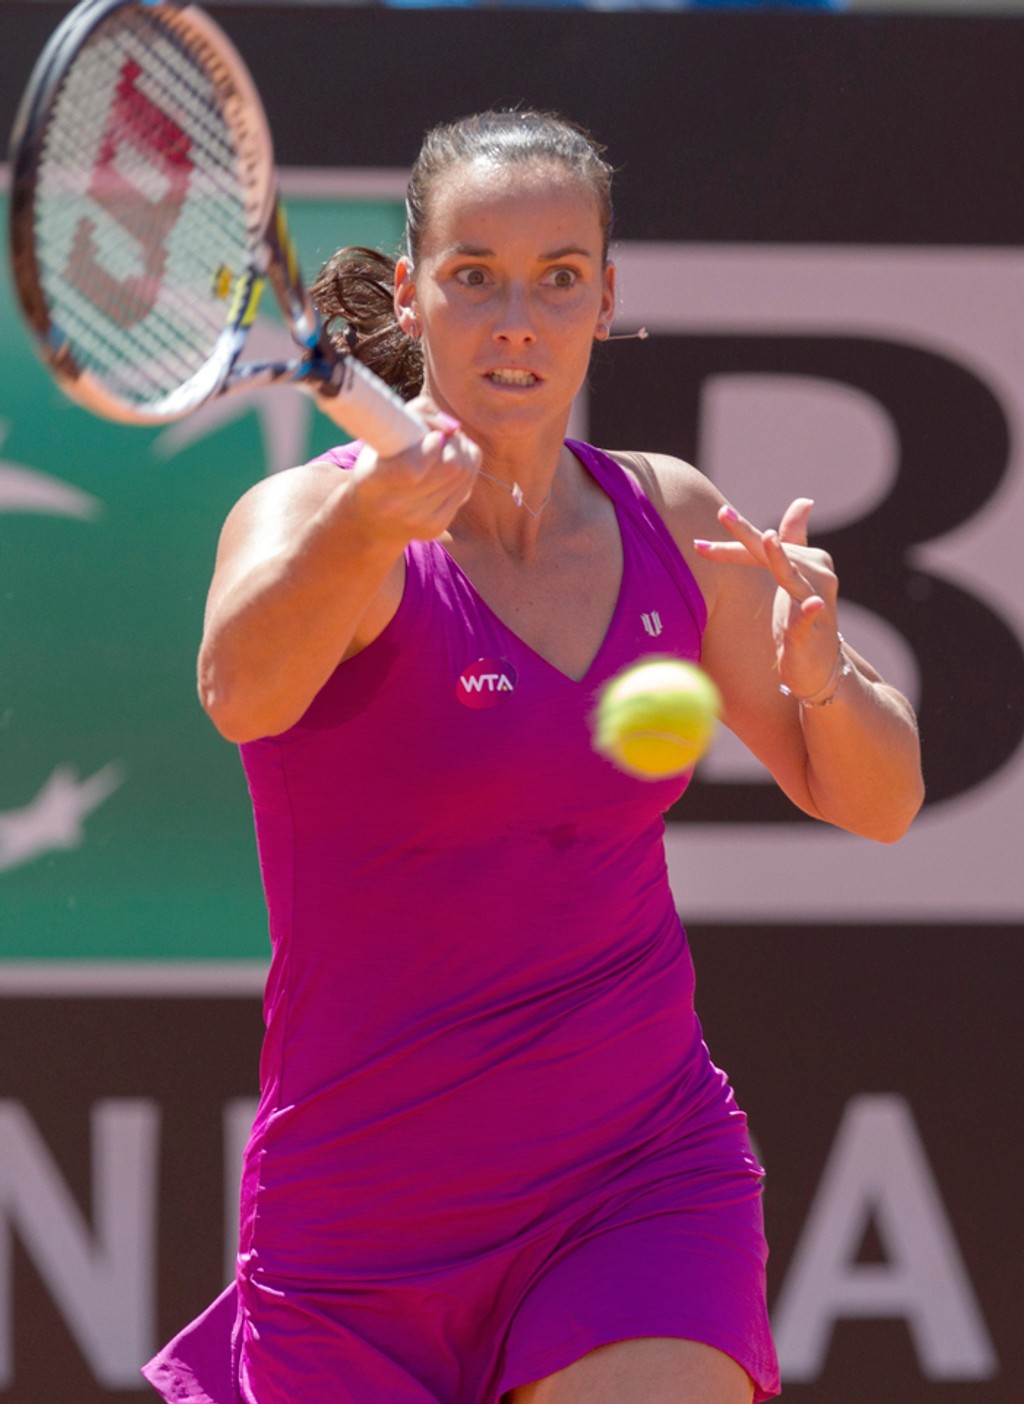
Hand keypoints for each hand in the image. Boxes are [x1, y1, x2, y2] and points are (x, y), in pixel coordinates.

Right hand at [348, 399, 480, 543]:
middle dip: (455, 444)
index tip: (433, 436)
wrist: (371, 518)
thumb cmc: (377, 465)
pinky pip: (466, 489)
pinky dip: (467, 470)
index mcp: (374, 481)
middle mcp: (396, 506)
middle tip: (446, 435)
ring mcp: (419, 520)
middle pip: (450, 469)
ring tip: (451, 445)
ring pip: (463, 476)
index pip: (414, 468)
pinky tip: (454, 463)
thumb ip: (415, 415)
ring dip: (464, 453)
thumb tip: (453, 426)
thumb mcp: (381, 436)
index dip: (432, 447)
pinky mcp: (436, 526)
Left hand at [695, 497, 843, 699]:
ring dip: (780, 558)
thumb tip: (805, 500)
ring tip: (769, 540)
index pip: (761, 547)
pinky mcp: (815, 629)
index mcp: (802, 562)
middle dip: (745, 536)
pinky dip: (809, 611)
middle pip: (770, 555)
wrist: (820, 665)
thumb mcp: (792, 578)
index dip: (732, 540)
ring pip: (792, 577)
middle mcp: (812, 575)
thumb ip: (791, 542)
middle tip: (724, 514)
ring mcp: (816, 601)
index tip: (698, 540)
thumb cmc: (801, 618)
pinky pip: (810, 617)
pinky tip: (811, 604)